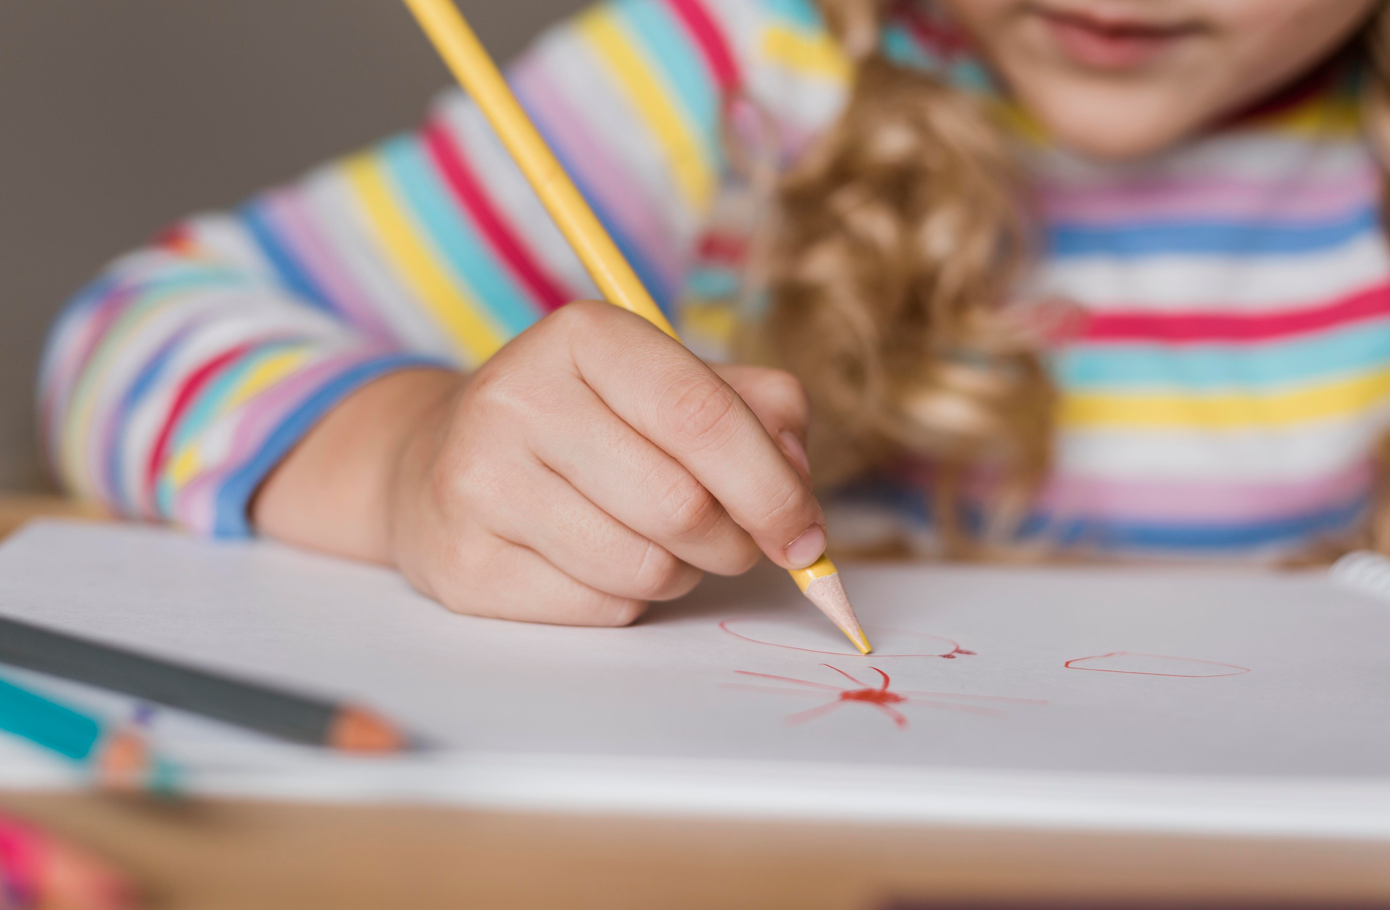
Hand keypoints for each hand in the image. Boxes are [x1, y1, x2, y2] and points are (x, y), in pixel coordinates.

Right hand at [253, 301, 825, 624]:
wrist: (439, 461)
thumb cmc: (585, 423)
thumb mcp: (667, 384)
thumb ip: (754, 410)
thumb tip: (797, 477)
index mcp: (583, 336)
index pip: (701, 416)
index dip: (772, 487)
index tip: (805, 535)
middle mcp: (519, 398)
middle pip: (681, 505)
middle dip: (734, 541)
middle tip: (734, 542)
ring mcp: (479, 482)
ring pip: (644, 568)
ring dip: (680, 572)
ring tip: (657, 542)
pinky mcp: (464, 563)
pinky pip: (599, 609)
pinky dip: (627, 600)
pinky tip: (599, 562)